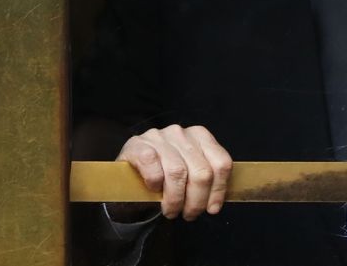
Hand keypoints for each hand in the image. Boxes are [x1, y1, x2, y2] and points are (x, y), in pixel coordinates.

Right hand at [114, 125, 232, 221]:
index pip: (221, 163)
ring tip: (172, 211)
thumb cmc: (162, 175)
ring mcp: (159, 137)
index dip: (219, 190)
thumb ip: (204, 179)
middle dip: (197, 200)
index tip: (212, 209)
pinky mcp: (138, 146)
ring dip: (176, 200)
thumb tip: (215, 204)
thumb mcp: (188, 173)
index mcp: (200, 136)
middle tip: (189, 214)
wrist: (124, 174)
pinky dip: (156, 186)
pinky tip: (154, 192)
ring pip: (178, 173)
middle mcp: (181, 133)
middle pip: (202, 172)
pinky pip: (154, 170)